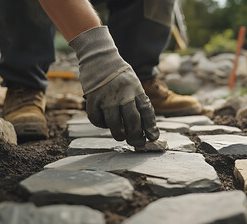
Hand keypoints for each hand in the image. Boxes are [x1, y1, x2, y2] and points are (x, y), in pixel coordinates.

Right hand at [69, 26, 158, 145]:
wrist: (99, 57)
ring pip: (114, 124)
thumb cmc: (119, 74)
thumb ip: (138, 101)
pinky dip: (101, 124)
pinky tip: (105, 123)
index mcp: (136, 89)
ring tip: (120, 136)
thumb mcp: (134, 83)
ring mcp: (107, 97)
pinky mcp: (93, 99)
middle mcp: (123, 94)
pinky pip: (96, 119)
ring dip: (118, 134)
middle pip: (132, 121)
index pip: (146, 111)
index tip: (153, 138)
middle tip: (137, 143)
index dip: (151, 127)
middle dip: (136, 136)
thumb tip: (144, 127)